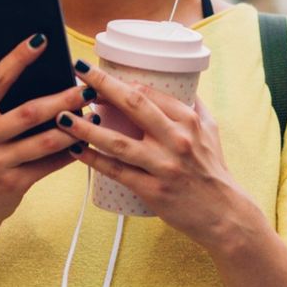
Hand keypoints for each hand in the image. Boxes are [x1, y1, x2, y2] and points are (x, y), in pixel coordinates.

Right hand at [0, 34, 95, 229]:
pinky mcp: (14, 183)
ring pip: (44, 141)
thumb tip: (48, 71)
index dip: (19, 57)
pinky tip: (87, 141)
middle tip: (87, 87)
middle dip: (62, 98)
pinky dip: (71, 152)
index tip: (42, 38)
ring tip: (94, 115)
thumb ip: (6, 101)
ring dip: (74, 127)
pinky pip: (50, 164)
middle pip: (28, 112)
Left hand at [60, 63, 253, 247]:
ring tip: (62, 117)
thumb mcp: (211, 131)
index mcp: (188, 120)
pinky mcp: (153, 190)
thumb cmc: (214, 171)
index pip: (149, 92)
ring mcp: (163, 165)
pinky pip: (116, 172)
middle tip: (77, 71)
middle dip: (102, 85)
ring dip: (86, 127)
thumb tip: (183, 83)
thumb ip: (195, 107)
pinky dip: (93, 161)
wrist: (224, 215)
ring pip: (117, 142)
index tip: (96, 73)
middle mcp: (176, 139)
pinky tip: (75, 151)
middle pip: (133, 105)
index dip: (119, 80)